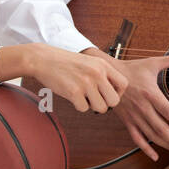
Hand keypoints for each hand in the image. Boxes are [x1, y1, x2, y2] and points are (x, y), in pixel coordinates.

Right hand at [1, 42, 128, 112]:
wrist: (44, 59)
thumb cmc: (67, 63)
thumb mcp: (90, 62)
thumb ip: (103, 75)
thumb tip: (114, 98)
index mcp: (103, 65)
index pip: (124, 84)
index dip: (118, 93)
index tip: (107, 94)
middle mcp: (97, 73)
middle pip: (114, 101)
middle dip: (105, 104)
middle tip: (94, 99)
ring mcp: (86, 83)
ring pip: (100, 108)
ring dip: (91, 106)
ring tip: (82, 96)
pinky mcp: (74, 92)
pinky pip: (84, 109)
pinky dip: (78, 105)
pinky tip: (71, 95)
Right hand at [95, 50, 168, 160]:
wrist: (107, 76)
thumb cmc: (133, 68)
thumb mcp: (153, 62)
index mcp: (150, 93)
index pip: (168, 112)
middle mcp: (143, 107)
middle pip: (161, 128)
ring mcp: (134, 116)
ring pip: (151, 135)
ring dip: (165, 145)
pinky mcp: (127, 121)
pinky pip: (136, 138)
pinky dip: (145, 148)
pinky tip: (155, 156)